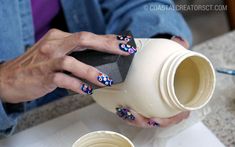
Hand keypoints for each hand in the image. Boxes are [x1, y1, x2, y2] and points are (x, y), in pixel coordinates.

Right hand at [0, 29, 135, 102]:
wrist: (8, 77)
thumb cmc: (35, 65)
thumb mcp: (53, 51)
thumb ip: (72, 51)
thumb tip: (97, 57)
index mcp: (58, 37)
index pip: (87, 35)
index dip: (107, 39)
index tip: (123, 43)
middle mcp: (54, 45)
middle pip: (83, 40)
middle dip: (106, 45)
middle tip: (123, 51)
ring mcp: (48, 60)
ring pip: (73, 62)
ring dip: (91, 71)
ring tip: (105, 79)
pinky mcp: (43, 76)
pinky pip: (63, 80)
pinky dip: (77, 85)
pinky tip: (86, 90)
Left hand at [115, 36, 189, 127]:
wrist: (161, 63)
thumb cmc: (170, 63)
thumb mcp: (174, 53)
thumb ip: (178, 46)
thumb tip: (179, 40)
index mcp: (179, 98)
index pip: (178, 114)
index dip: (168, 120)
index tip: (155, 119)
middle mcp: (167, 105)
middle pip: (158, 121)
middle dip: (145, 122)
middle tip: (134, 115)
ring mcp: (155, 106)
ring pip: (146, 119)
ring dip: (135, 119)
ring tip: (124, 111)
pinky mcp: (144, 103)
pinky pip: (138, 114)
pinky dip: (129, 115)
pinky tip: (121, 108)